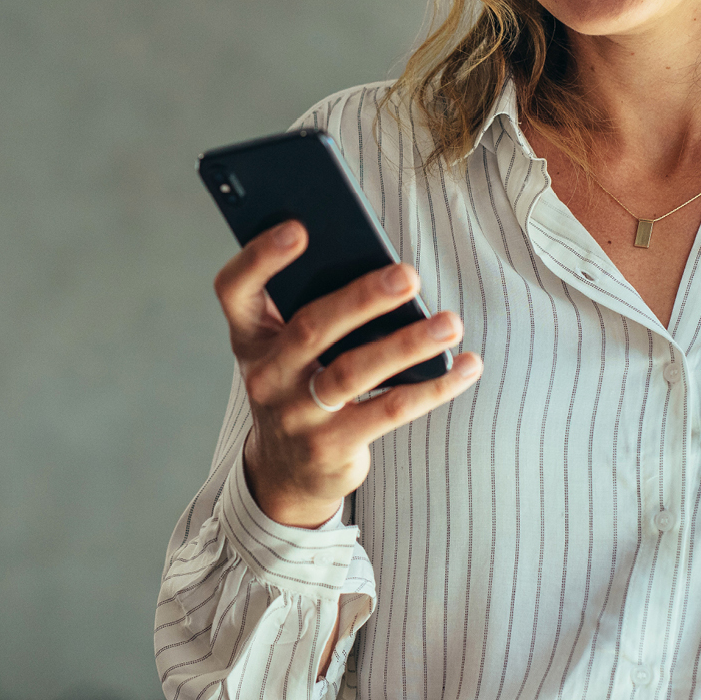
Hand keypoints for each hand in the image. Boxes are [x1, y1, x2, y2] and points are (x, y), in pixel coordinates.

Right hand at [213, 222, 486, 528]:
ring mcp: (295, 415)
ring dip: (407, 345)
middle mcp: (265, 375)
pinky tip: (466, 366)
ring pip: (353, 372)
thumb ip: (314, 307)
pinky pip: (389, 411)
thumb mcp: (288, 349)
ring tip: (450, 323)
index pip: (235, 289)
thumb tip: (385, 270)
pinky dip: (433, 387)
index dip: (259, 258)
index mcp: (251, 336)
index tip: (298, 228)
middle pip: (311, 328)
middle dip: (362, 298)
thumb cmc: (300, 384)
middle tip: (409, 274)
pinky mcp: (331, 447)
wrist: (286, 471)